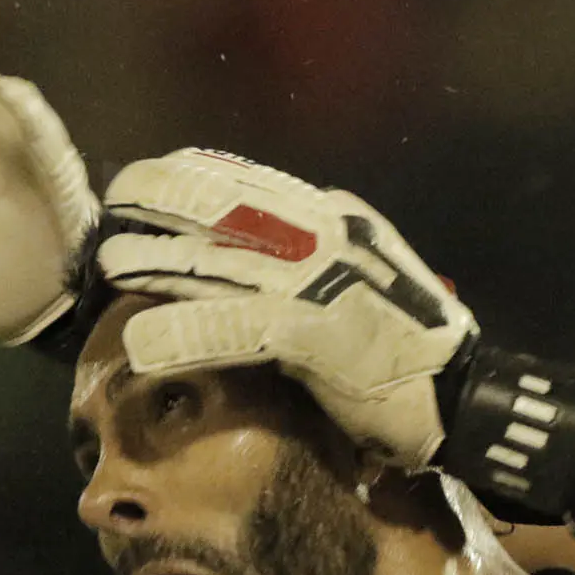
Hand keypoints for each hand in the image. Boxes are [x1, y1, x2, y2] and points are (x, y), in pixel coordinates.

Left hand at [93, 150, 475, 466]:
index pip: (250, 180)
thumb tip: (254, 261)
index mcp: (341, 220)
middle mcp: (330, 238)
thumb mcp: (364, 285)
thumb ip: (314, 266)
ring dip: (157, 261)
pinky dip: (184, 333)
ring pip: (221, 260)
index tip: (145, 180)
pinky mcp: (321, 333)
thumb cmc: (413, 353)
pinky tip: (142, 342)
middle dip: (160, 202)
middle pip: (227, 206)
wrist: (465, 400)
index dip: (188, 175)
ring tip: (110, 263)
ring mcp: (325, 283)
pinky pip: (236, 327)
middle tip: (113, 209)